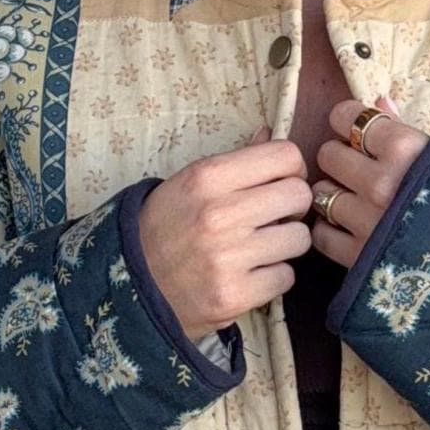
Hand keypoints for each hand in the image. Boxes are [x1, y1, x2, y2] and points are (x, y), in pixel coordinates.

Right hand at [139, 126, 311, 341]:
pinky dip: (273, 277)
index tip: (279, 183)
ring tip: (259, 248)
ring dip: (284, 244)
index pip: (285, 155)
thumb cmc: (164, 227)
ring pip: (299, 238)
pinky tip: (250, 274)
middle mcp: (219, 214)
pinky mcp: (234, 295)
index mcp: (207, 177)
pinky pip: (286, 277)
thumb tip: (269, 134)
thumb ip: (234, 160)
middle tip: (273, 218)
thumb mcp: (189, 182)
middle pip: (300, 195)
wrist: (130, 284)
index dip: (290, 169)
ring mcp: (227, 258)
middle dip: (292, 207)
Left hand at [308, 94, 429, 267]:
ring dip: (335, 194)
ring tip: (357, 201)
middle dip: (340, 159)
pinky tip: (350, 228)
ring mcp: (367, 221)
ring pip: (322, 193)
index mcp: (405, 149)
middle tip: (358, 169)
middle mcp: (381, 183)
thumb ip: (406, 129)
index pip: (347, 118)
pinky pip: (322, 235)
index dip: (347, 121)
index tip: (355, 131)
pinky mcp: (360, 257)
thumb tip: (379, 102)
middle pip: (328, 155)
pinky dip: (331, 230)